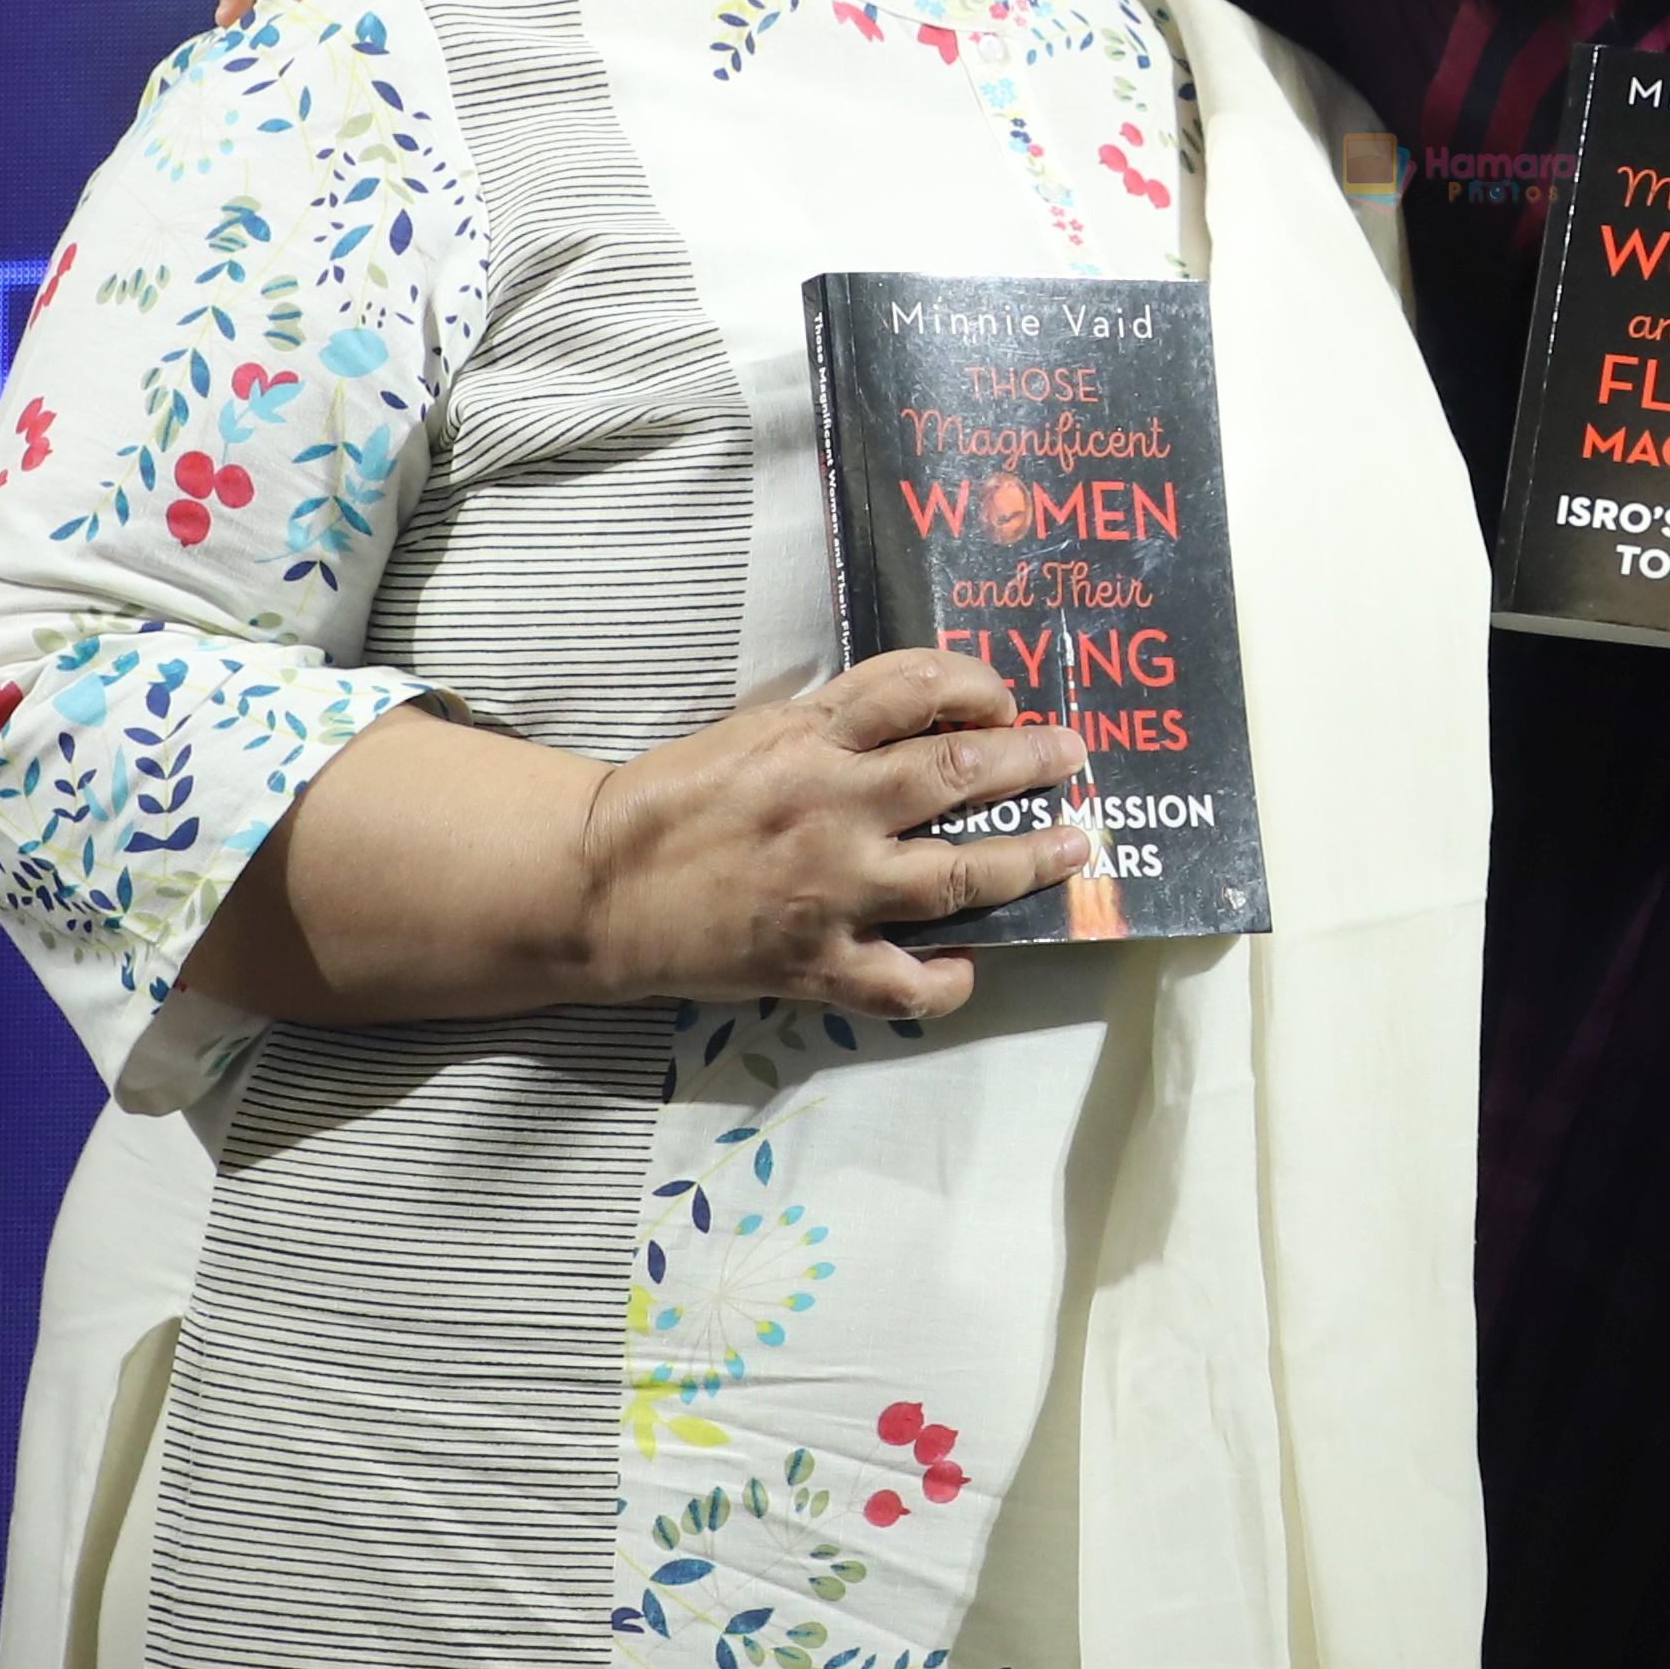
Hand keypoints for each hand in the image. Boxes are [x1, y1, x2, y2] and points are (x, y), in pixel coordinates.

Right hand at [567, 648, 1093, 1019]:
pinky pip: (904, 982)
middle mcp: (833, 807)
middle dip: (1032, 764)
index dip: (979, 687)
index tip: (1006, 702)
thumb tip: (922, 717)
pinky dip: (946, 979)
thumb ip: (833, 725)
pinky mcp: (815, 964)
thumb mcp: (753, 732)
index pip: (918, 686)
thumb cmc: (672, 801)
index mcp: (810, 737)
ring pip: (958, 877)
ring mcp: (831, 891)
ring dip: (1026, 862)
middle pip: (960, 776)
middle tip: (1072, 760)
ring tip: (1070, 849)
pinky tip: (968, 965)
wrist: (597, 887)